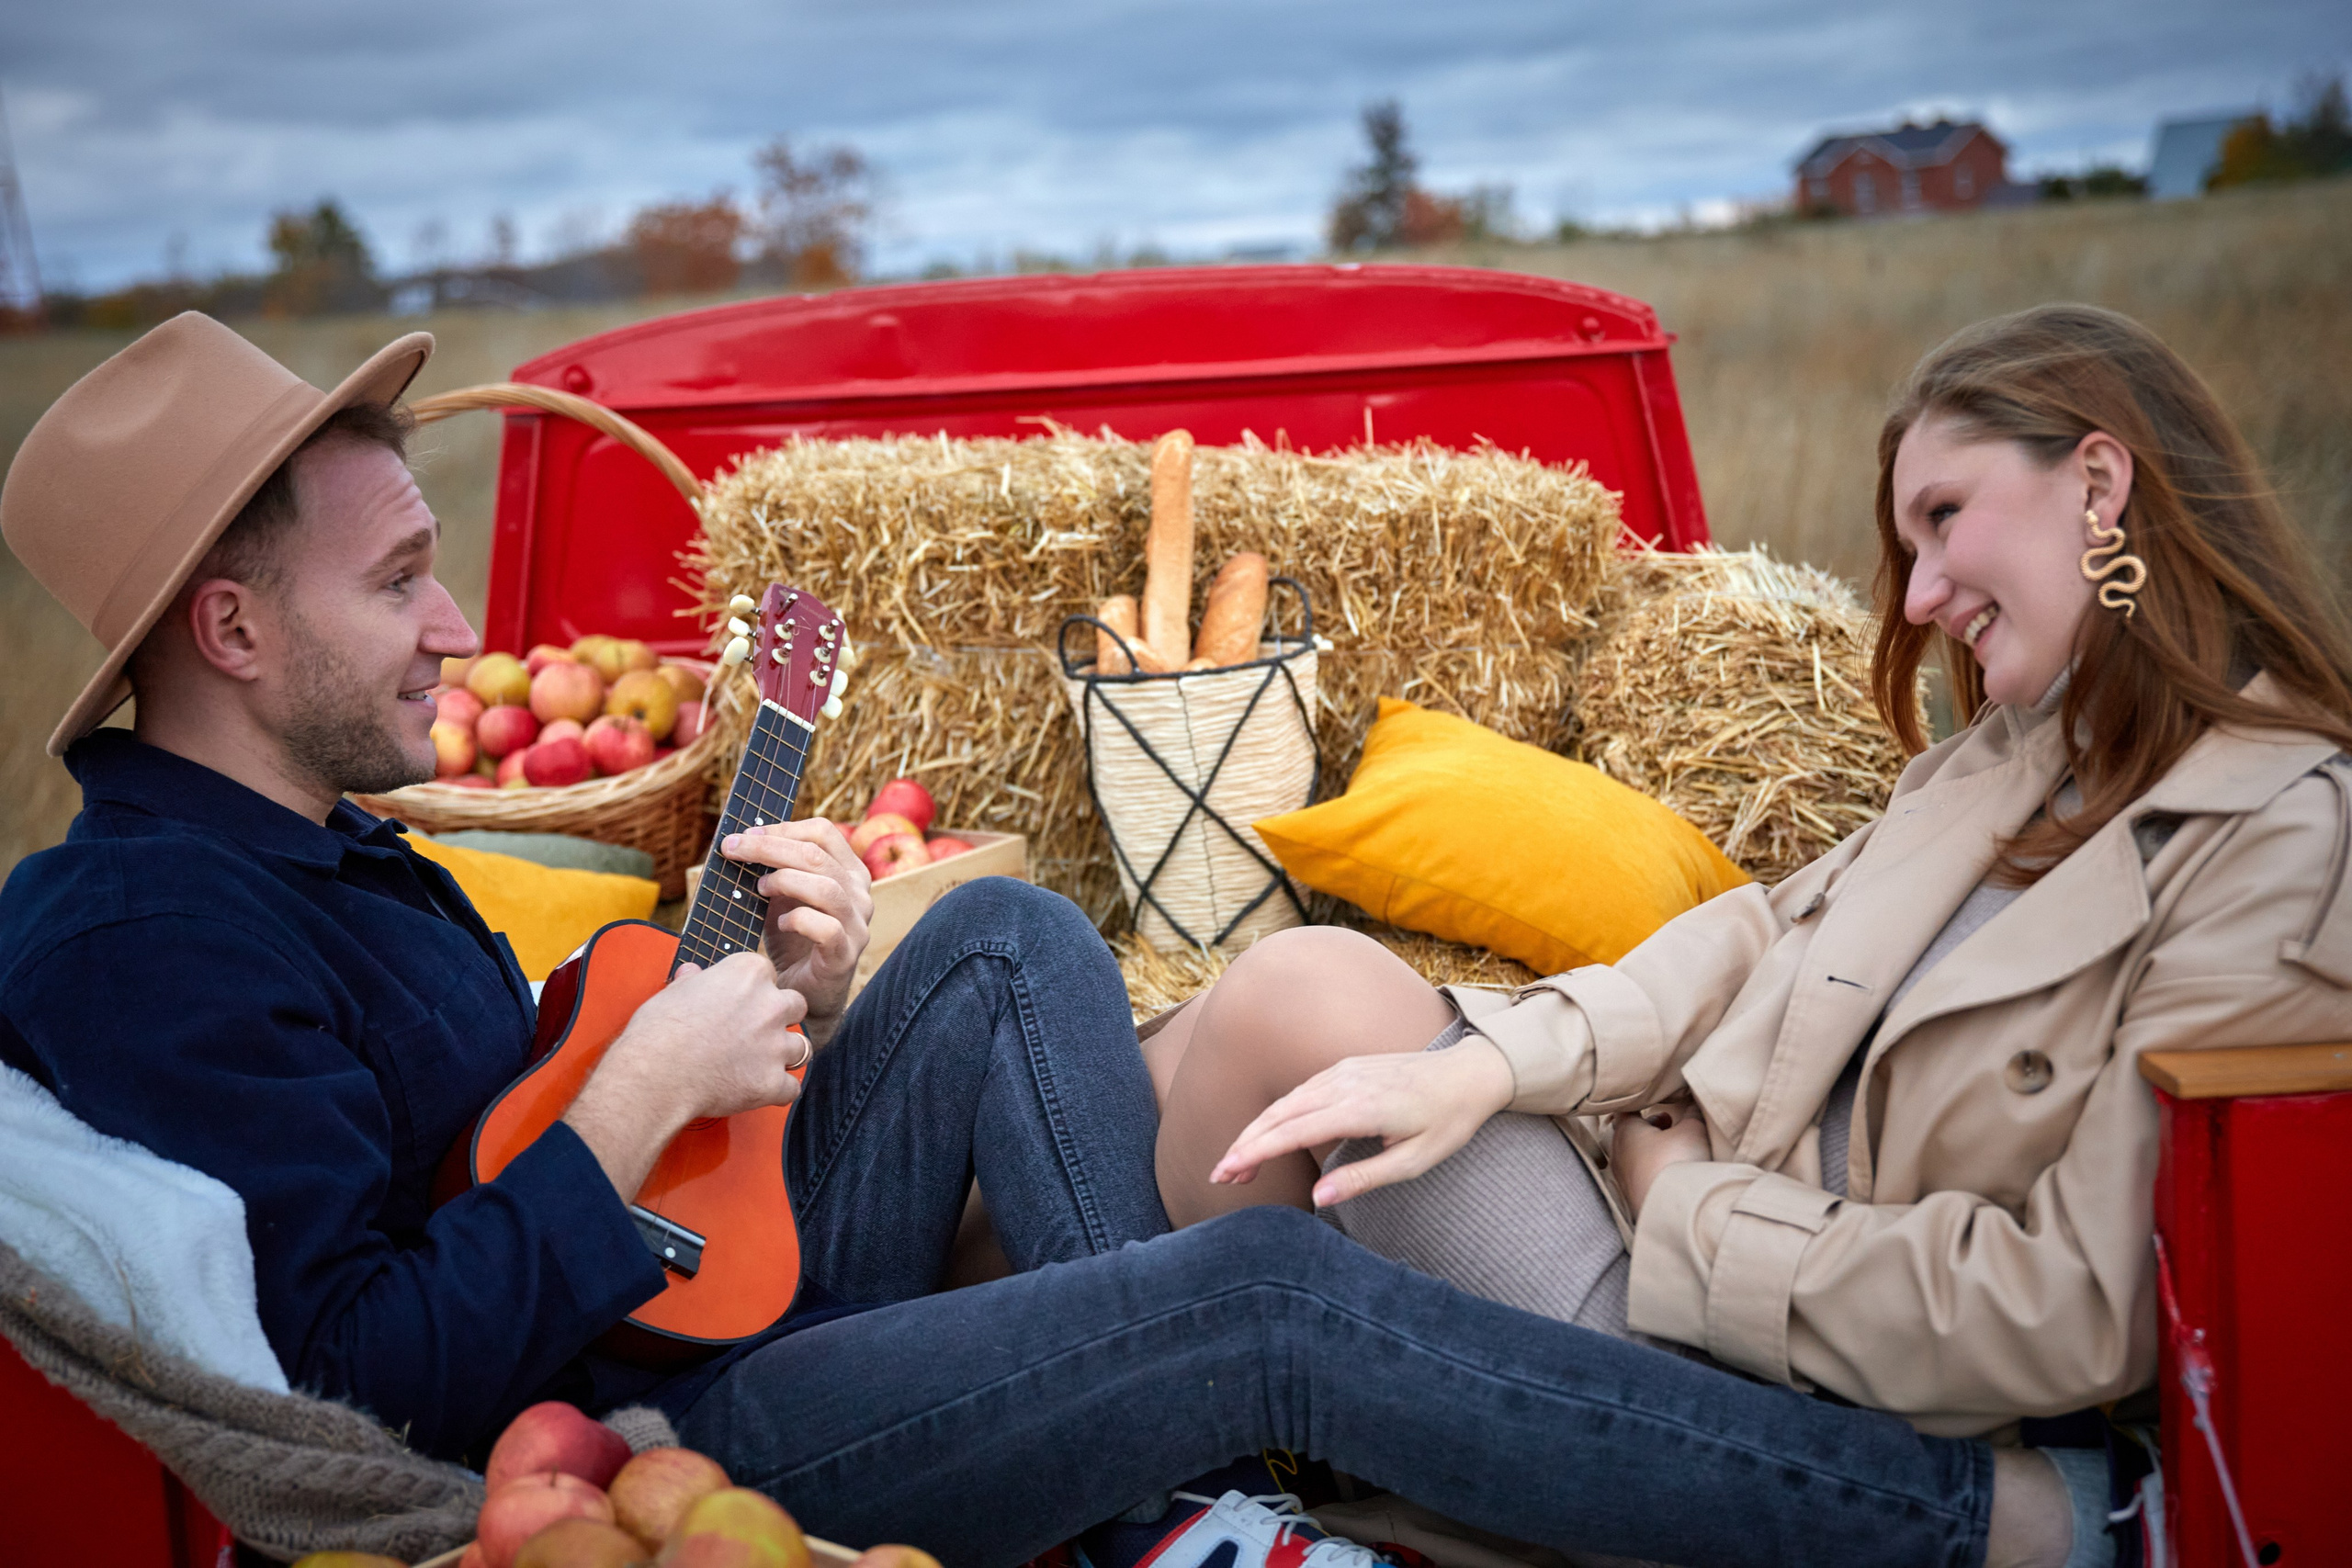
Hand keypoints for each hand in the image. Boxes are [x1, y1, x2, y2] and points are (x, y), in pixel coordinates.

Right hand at [563, 950, 809, 1198]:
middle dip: (780, 1018)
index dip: (753, 990)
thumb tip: (692, 972)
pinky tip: (758, 1091)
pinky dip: (777, 1091)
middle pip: (795, 1006)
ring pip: (801, 1047)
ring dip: (784, 1055)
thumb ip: (692, 982)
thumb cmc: (658, 1031)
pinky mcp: (772, 1081)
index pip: (767, 973)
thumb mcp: (672, 993)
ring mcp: (775, 1045)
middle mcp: (770, 1004)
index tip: (739, 1003)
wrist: (656, 1074)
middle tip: (755, 1032)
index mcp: (748, 974)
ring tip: (759, 1064)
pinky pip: (790, 1088)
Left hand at [721, 819, 872, 1046]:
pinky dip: (798, 920)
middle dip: (769, 848)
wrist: (804, 992)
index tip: (747, 833)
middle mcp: (860, 894)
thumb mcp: (783, 897)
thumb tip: (739, 841)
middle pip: (816, 855)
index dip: (783, 828)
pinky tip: (780, 924)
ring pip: (826, 887)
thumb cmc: (792, 939)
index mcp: (848, 871)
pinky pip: (826, 928)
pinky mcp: (845, 954)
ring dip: (784, 881)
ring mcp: (857, 925)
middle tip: (733, 849)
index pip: (823, 832)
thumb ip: (774, 870)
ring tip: (759, 888)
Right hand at [1211, 1040, 1514, 1207]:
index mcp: (1361, 1109)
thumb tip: (1319, 1197)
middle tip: (1221, 1176)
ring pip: (1285, 1101)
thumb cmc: (1447, 1122)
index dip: (1255, 1152)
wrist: (1469, 1073)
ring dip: (1257, 1130)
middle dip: (1245, 1144)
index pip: (1293, 1131)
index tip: (1227, 1172)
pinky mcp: (1345, 1067)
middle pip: (1279, 1114)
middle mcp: (1345, 1083)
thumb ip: (1364, 1179)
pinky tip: (1266, 1134)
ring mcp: (1343, 1071)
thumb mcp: (1414, 1162)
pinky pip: (1301, 1091)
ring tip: (1238, 1161)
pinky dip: (1276, 1114)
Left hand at [1612, 1103, 1710, 1218]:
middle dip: (1650, 1127)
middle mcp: (1619, 1155)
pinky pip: (1642, 1178)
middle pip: (1630, 1133)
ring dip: (1653, 1151)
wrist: (1674, 1213)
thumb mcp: (1692, 1129)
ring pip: (1635, 1157)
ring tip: (1674, 1148)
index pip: (1626, 1109)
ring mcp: (1624, 1180)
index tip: (1656, 1097)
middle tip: (1670, 1123)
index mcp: (1625, 1132)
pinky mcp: (1633, 1200)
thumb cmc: (1677, 1163)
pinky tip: (1672, 1175)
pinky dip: (1654, 1171)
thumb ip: (1692, 1112)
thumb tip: (1693, 1100)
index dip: (1642, 1101)